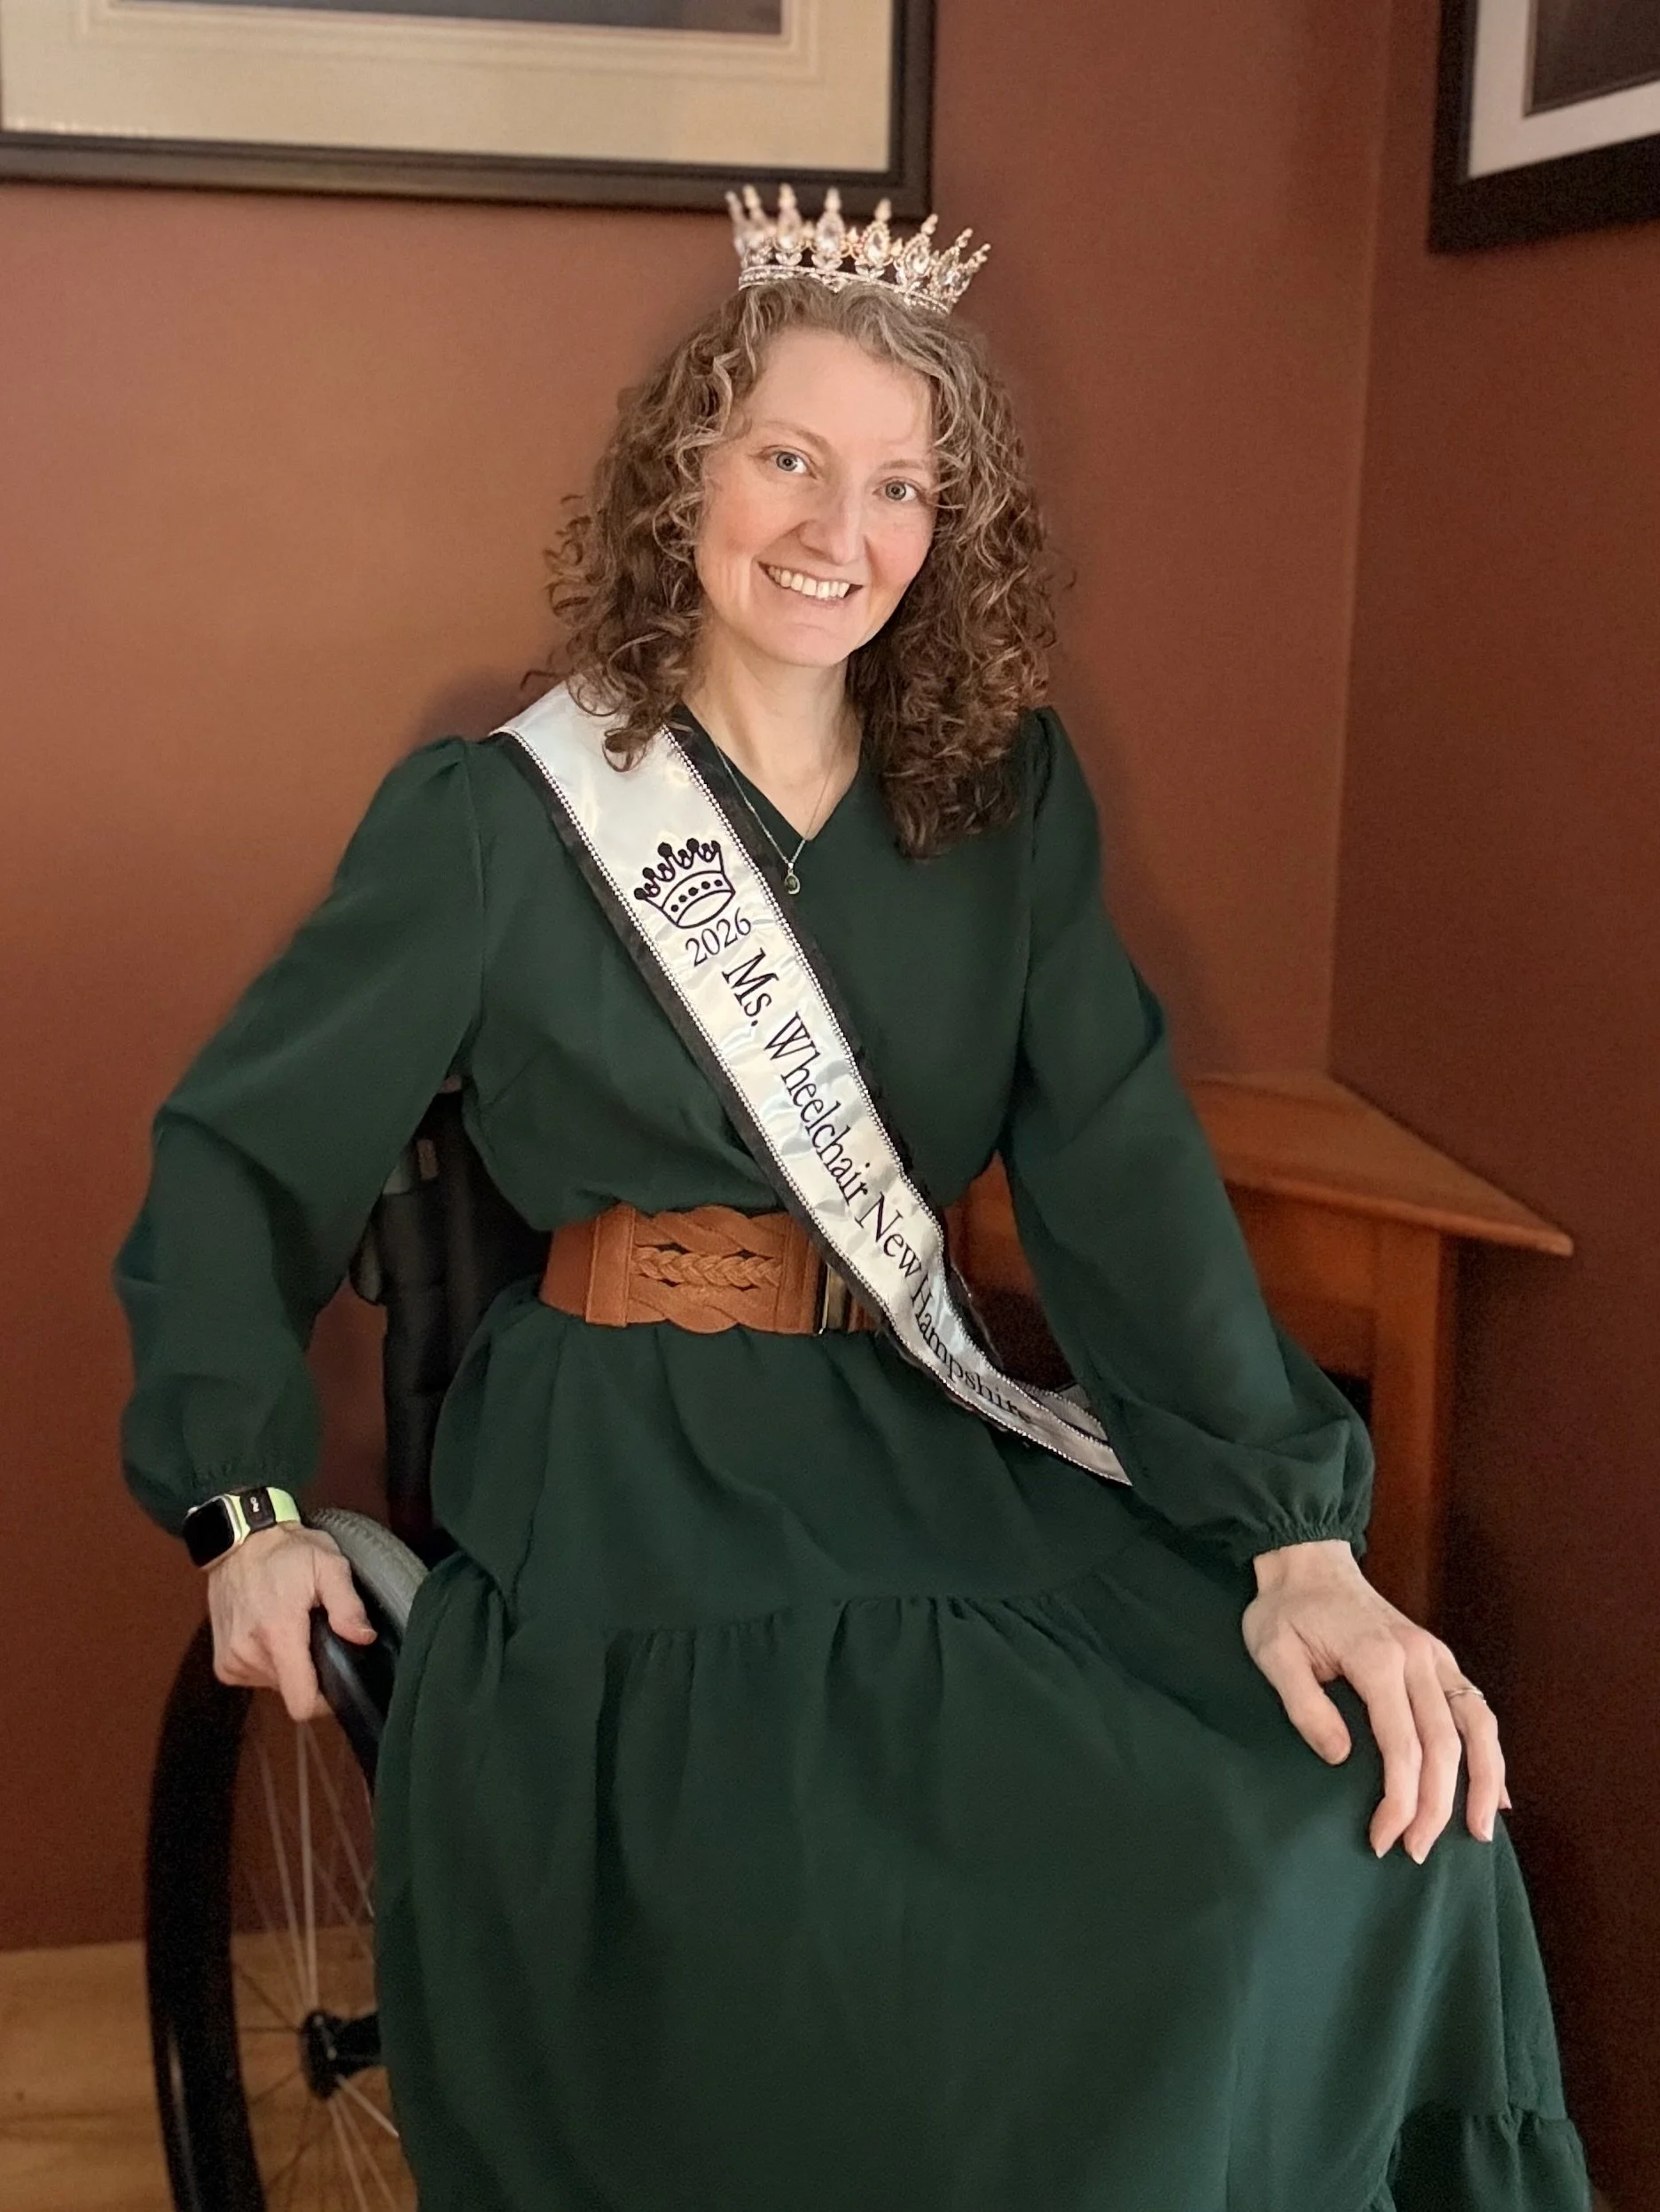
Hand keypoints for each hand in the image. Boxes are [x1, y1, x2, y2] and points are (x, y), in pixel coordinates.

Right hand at [206, 1523, 376, 1722]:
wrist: (239, 1541)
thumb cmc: (286, 1551)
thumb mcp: (329, 1565)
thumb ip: (347, 1605)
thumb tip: (363, 1638)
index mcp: (277, 1634)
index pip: (301, 1703)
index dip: (325, 1701)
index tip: (338, 1681)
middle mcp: (249, 1654)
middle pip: (292, 1692)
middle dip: (309, 1670)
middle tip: (313, 1634)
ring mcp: (231, 1661)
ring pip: (276, 1685)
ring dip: (289, 1663)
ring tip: (292, 1627)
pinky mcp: (223, 1664)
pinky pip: (257, 1677)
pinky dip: (268, 1661)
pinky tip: (271, 1631)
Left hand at [1243, 1540, 1507, 1861]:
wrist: (1308, 1561)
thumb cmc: (1286, 1610)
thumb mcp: (1272, 1652)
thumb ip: (1303, 1704)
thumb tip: (1340, 1758)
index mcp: (1377, 1657)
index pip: (1402, 1745)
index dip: (1399, 1800)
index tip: (1381, 1838)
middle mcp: (1418, 1657)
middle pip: (1445, 1744)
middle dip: (1437, 1806)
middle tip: (1418, 1852)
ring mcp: (1435, 1656)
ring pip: (1478, 1725)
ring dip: (1483, 1783)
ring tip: (1479, 1833)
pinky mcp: (1439, 1659)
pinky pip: (1476, 1709)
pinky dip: (1490, 1752)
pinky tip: (1495, 1792)